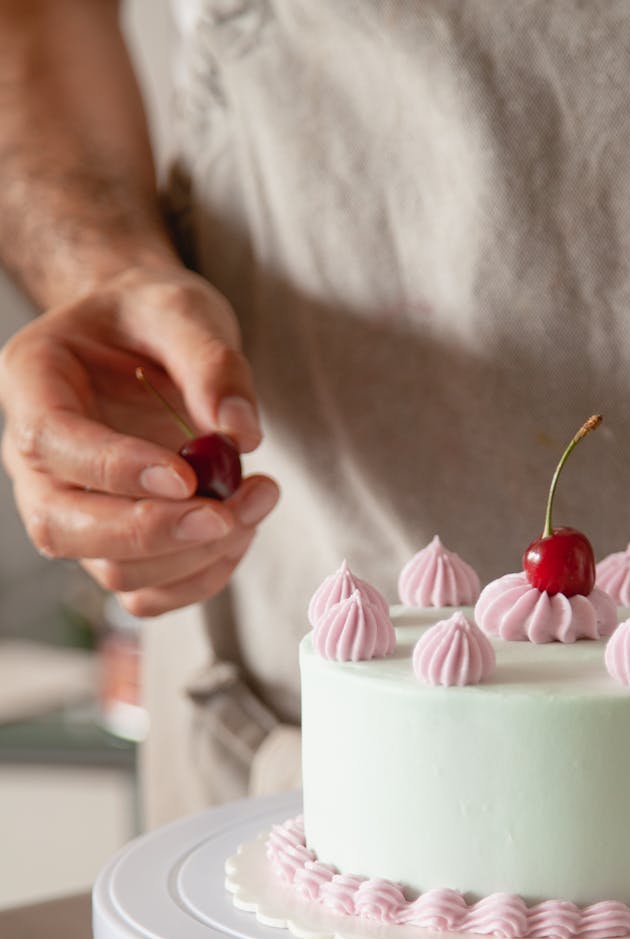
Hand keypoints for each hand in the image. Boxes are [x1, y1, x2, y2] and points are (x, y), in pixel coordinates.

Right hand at [0, 265, 279, 616]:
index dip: (116, 469)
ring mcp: (71, 511)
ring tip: (255, 502)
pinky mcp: (112, 546)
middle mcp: (36, 460)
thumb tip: (241, 435)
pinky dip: (199, 581)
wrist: (151, 342)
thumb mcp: (184, 310)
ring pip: (112, 571)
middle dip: (154, 532)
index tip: (188, 477)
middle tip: (230, 512)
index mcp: (32, 383)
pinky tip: (241, 534)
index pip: (52, 441)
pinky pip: (145, 595)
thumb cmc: (154, 320)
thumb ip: (212, 362)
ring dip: (193, 556)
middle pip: (65, 527)